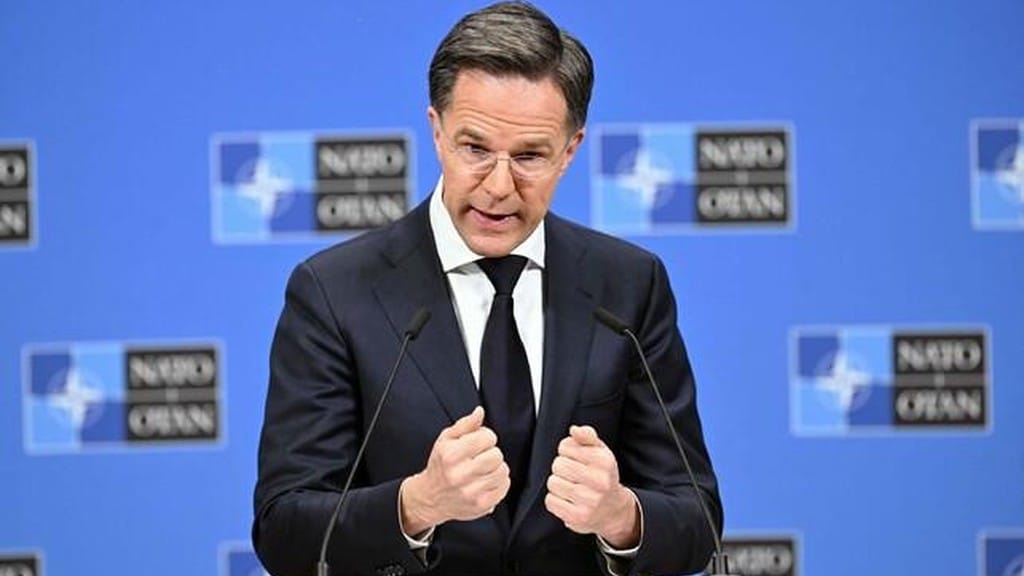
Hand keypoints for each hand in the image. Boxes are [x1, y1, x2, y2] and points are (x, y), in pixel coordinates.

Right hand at [400, 406, 509, 533]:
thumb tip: (480, 412)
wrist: (431, 498)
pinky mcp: (481, 505)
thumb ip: (465, 424)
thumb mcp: (446, 440)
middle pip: (497, 455)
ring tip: (483, 469)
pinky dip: (499, 482)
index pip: (487, 437)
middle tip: (481, 457)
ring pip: (503, 471)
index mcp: (450, 455)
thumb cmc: (440, 465)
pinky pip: (504, 486)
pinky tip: (486, 481)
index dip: (485, 437)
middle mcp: (460, 475)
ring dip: (496, 468)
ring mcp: (471, 492)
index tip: (478, 442)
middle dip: (491, 453)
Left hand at [544, 425, 639, 548]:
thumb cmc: (602, 476)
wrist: (613, 510)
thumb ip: (587, 436)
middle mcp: (600, 481)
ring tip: (570, 488)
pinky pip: (550, 501)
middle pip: (557, 465)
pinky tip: (567, 500)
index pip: (565, 446)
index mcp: (604, 461)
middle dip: (561, 468)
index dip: (566, 451)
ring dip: (557, 484)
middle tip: (572, 475)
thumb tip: (574, 430)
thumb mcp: (600, 452)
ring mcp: (590, 501)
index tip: (576, 459)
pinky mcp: (578, 517)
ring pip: (552, 483)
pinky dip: (555, 500)